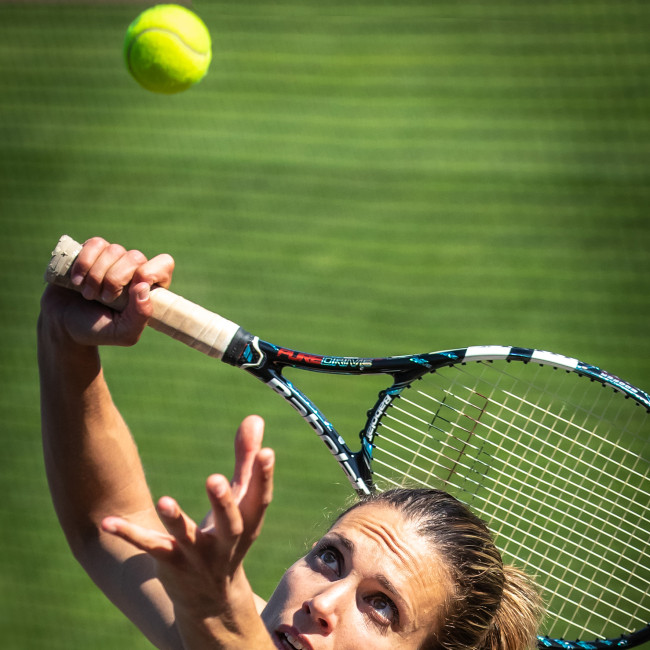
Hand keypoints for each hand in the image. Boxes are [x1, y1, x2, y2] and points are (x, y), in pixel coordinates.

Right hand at [40, 236, 173, 347]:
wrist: (62, 324)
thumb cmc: (97, 329)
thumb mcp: (123, 333)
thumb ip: (140, 316)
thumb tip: (143, 287)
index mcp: (150, 288)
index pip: (164, 264)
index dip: (150, 272)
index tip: (134, 288)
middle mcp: (134, 270)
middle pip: (136, 257)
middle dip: (115, 279)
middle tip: (103, 299)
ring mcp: (113, 258)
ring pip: (114, 250)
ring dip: (97, 275)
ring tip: (88, 295)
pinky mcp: (92, 251)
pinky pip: (95, 244)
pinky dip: (84, 263)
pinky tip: (76, 281)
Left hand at [101, 415, 275, 648]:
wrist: (211, 599)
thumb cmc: (228, 536)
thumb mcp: (241, 500)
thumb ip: (246, 458)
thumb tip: (256, 418)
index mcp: (248, 523)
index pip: (259, 499)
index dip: (265, 476)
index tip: (267, 452)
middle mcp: (227, 543)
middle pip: (230, 525)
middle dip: (223, 503)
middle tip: (214, 479)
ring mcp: (198, 557)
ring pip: (186, 538)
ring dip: (175, 520)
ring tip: (164, 500)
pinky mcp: (170, 564)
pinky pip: (150, 548)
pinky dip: (129, 535)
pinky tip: (108, 522)